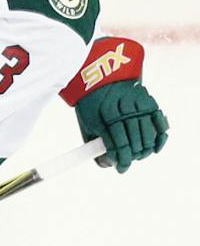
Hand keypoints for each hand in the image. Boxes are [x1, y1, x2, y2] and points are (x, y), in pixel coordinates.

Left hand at [62, 37, 167, 171]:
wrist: (102, 76)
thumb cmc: (91, 104)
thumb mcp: (86, 122)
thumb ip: (95, 143)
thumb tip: (108, 164)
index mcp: (105, 115)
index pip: (118, 144)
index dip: (122, 160)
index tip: (122, 169)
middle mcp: (124, 109)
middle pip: (135, 142)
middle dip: (133, 156)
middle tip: (128, 161)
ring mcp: (138, 105)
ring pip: (148, 135)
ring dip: (145, 150)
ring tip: (138, 155)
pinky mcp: (149, 101)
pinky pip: (159, 122)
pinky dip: (160, 137)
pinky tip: (155, 147)